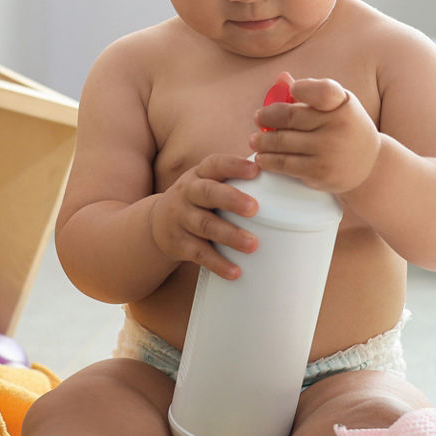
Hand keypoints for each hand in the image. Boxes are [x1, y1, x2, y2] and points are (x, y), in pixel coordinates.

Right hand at [149, 154, 260, 279]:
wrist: (157, 223)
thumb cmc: (197, 200)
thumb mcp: (207, 182)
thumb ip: (233, 179)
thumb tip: (279, 174)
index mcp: (199, 174)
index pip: (216, 164)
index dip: (234, 166)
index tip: (255, 170)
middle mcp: (187, 192)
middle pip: (208, 193)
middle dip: (231, 199)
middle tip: (254, 208)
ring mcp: (181, 218)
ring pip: (205, 225)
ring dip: (229, 235)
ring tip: (252, 245)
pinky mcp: (178, 243)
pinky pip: (198, 253)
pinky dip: (217, 263)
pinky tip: (235, 271)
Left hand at [250, 72, 379, 193]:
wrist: (370, 165)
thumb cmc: (347, 128)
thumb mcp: (338, 106)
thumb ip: (312, 91)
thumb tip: (282, 78)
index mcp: (343, 105)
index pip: (321, 91)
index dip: (302, 88)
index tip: (291, 91)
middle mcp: (338, 126)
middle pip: (290, 117)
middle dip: (267, 117)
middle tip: (257, 118)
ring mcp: (328, 150)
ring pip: (282, 142)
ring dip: (262, 141)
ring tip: (255, 140)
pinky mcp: (319, 172)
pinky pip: (285, 164)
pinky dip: (268, 160)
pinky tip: (262, 157)